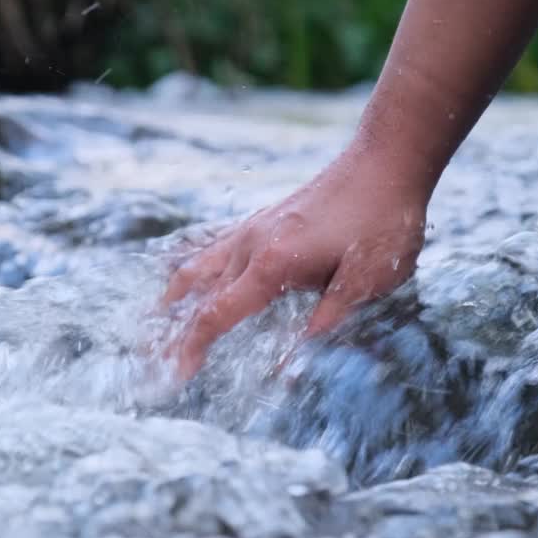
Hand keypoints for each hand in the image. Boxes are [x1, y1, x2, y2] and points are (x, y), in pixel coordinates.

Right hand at [161, 146, 429, 378]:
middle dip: (170, 329)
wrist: (385, 161)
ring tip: (156, 325)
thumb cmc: (383, 221)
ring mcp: (255, 227)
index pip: (216, 314)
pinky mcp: (265, 219)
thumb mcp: (368, 278)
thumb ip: (328, 319)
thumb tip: (291, 364)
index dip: (191, 347)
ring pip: (199, 266)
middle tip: (151, 362)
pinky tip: (193, 281)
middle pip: (195, 292)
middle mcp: (252, 243)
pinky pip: (216, 249)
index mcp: (272, 263)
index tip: (174, 376)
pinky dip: (195, 272)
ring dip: (175, 299)